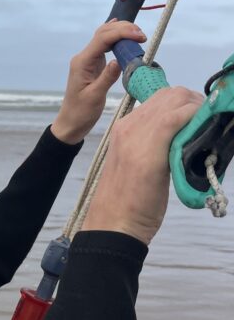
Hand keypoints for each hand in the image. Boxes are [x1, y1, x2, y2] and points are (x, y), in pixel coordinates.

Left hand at [51, 20, 146, 143]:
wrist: (71, 122)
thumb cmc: (81, 112)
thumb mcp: (95, 97)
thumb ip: (106, 78)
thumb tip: (118, 60)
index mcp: (82, 62)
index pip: (102, 39)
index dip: (122, 33)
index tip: (140, 37)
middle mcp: (84, 57)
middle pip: (103, 33)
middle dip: (123, 29)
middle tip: (143, 36)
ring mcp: (88, 60)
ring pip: (104, 37)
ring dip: (121, 32)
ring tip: (139, 36)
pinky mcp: (94, 65)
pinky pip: (104, 46)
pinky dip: (115, 38)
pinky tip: (123, 31)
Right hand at [82, 86, 204, 244]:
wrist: (113, 225)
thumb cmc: (126, 204)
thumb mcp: (137, 167)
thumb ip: (153, 148)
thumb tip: (181, 140)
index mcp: (124, 129)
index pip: (160, 99)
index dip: (184, 104)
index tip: (198, 119)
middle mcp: (128, 125)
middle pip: (170, 94)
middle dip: (195, 102)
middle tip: (207, 123)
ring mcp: (137, 133)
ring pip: (176, 99)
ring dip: (198, 108)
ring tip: (207, 128)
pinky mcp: (150, 146)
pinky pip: (178, 116)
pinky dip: (196, 117)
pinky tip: (204, 131)